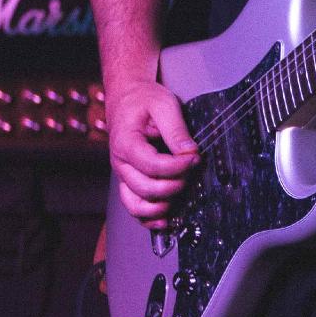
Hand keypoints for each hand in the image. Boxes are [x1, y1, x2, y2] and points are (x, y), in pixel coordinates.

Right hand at [106, 78, 197, 224]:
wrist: (127, 97)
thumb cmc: (143, 99)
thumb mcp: (163, 105)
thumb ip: (177, 131)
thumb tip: (190, 153)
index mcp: (126, 143)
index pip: (151, 165)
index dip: (177, 167)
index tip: (194, 159)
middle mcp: (120, 163)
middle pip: (145, 188)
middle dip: (173, 185)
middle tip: (190, 171)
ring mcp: (123, 174)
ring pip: (136, 204)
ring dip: (161, 206)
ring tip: (180, 194)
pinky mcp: (129, 180)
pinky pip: (134, 207)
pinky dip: (148, 218)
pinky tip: (165, 219)